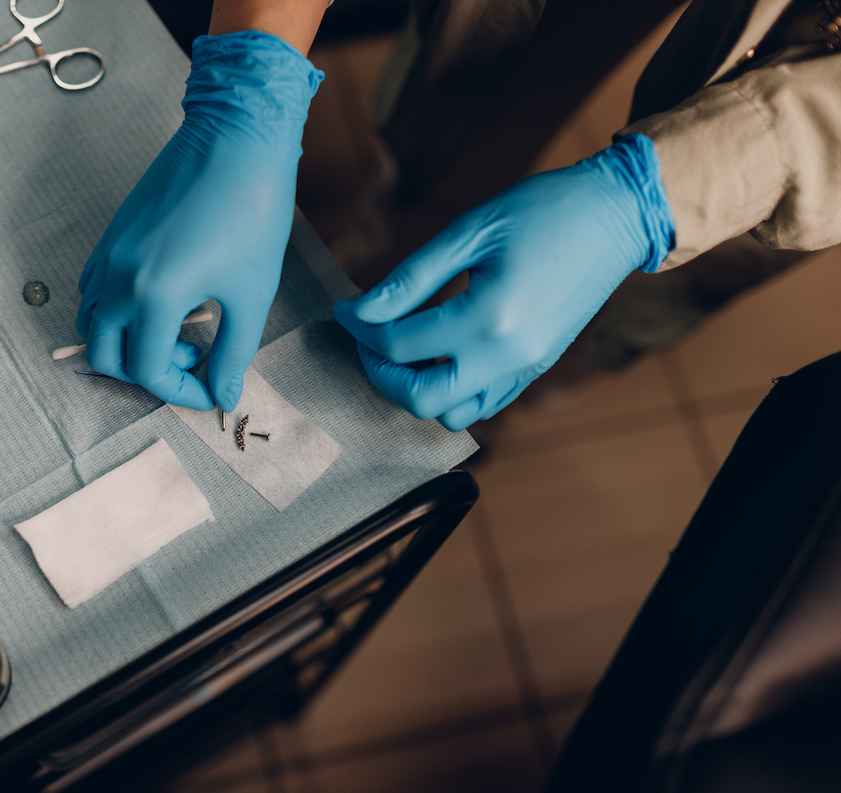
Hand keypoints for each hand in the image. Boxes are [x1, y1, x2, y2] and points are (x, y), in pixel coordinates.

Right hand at [76, 31, 322, 410]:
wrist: (237, 139)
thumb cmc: (253, 213)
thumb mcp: (252, 293)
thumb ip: (235, 352)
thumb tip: (225, 396)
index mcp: (154, 296)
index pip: (148, 371)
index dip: (182, 392)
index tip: (212, 391)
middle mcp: (118, 279)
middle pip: (106, 356)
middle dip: (148, 373)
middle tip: (194, 360)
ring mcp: (108, 255)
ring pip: (92, 323)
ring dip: (127, 343)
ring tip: (179, 329)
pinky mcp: (111, 235)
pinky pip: (92, 289)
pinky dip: (115, 311)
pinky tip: (159, 301)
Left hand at [334, 134, 674, 430]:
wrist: (616, 215)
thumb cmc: (542, 210)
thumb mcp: (468, 231)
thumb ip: (410, 278)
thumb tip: (361, 310)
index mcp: (487, 318)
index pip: (400, 346)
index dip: (360, 328)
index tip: (344, 309)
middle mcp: (508, 357)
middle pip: (419, 399)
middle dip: (381, 372)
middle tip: (367, 338)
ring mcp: (525, 369)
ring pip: (451, 414)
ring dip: (416, 390)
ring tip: (402, 348)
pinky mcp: (535, 369)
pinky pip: (483, 406)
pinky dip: (451, 394)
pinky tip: (437, 356)